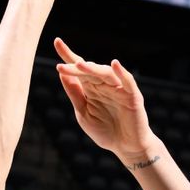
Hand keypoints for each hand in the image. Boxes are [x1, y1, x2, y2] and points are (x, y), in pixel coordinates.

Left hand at [54, 37, 156, 156]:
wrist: (126, 147)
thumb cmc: (105, 131)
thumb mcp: (83, 113)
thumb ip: (75, 94)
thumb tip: (62, 73)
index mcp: (91, 88)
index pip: (79, 68)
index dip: (68, 55)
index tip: (57, 41)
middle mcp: (104, 85)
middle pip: (89, 70)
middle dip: (76, 68)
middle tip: (61, 67)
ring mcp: (119, 89)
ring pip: (106, 73)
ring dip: (93, 69)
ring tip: (80, 65)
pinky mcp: (132, 96)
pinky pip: (127, 81)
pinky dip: (121, 72)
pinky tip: (114, 64)